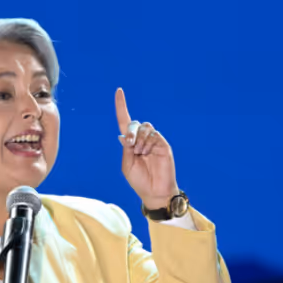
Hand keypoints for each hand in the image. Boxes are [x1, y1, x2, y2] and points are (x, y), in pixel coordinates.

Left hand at [115, 88, 179, 209]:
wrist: (155, 191)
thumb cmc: (140, 181)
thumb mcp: (127, 165)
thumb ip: (126, 149)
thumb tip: (125, 135)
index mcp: (131, 144)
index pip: (125, 122)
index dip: (121, 106)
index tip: (119, 91)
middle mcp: (142, 140)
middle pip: (135, 123)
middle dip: (131, 132)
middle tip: (131, 146)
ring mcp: (153, 141)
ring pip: (145, 127)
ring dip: (139, 139)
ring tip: (141, 153)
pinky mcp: (163, 144)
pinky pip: (154, 134)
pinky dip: (147, 142)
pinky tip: (147, 152)